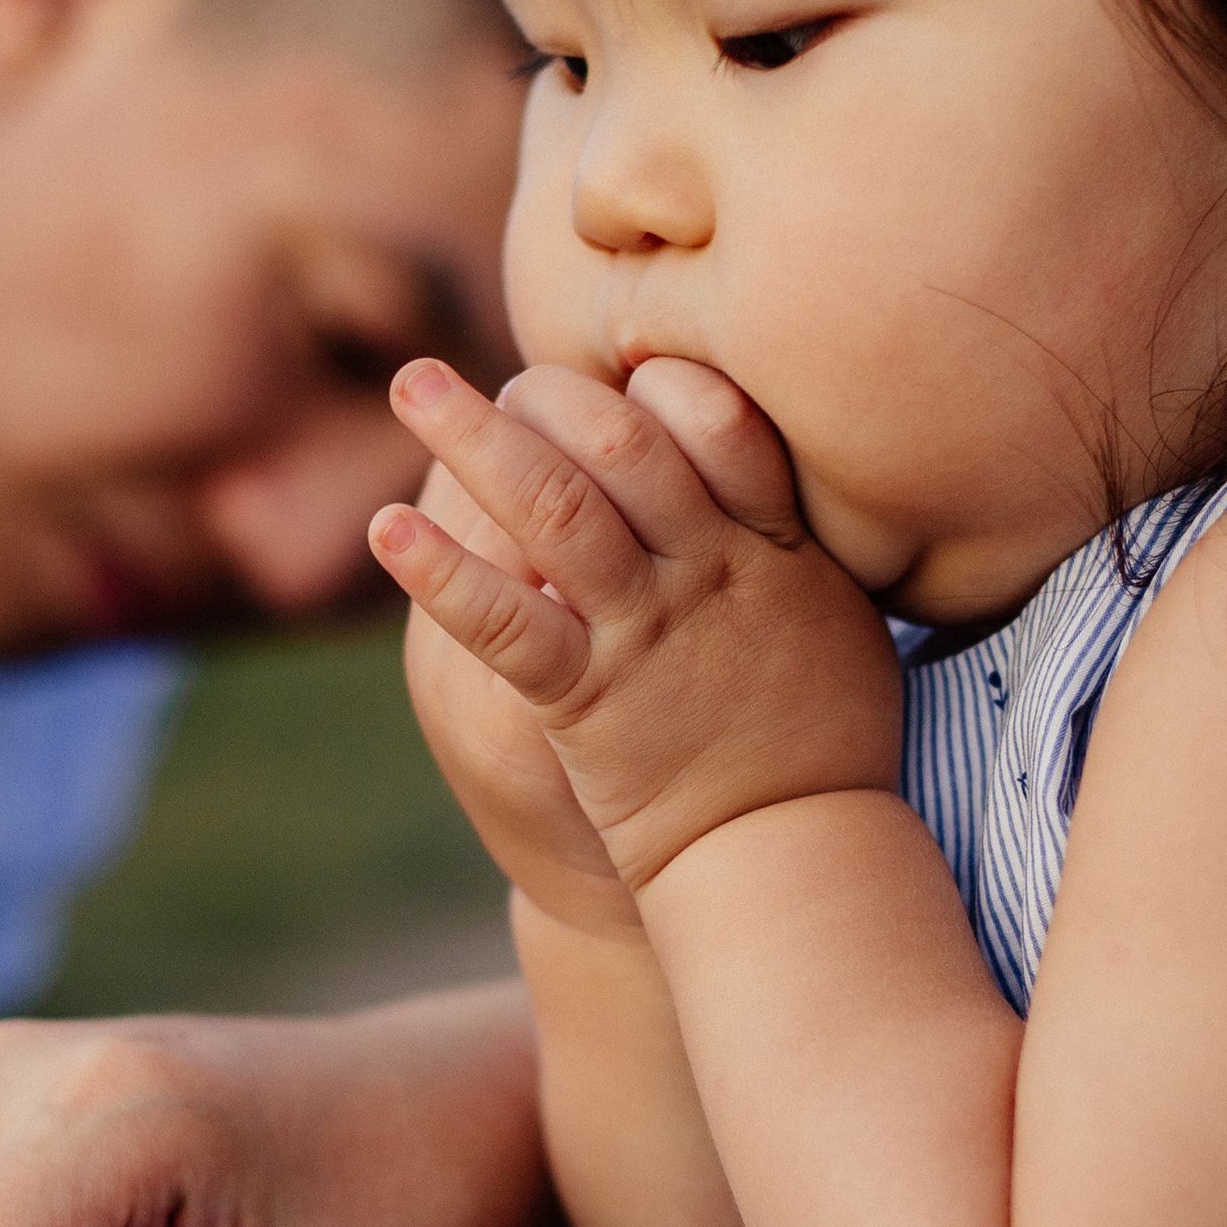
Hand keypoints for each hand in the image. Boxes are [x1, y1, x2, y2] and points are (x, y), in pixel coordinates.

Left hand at [371, 359, 904, 893]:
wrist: (790, 855)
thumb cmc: (824, 743)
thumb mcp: (838, 622)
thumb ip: (797, 547)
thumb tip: (774, 472)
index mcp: (772, 546)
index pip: (713, 414)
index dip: (652, 380)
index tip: (613, 372)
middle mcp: (706, 571)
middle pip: (621, 442)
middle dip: (551, 394)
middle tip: (505, 380)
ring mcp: (641, 632)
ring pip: (554, 508)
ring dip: (472, 439)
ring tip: (415, 386)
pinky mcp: (585, 699)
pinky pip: (505, 624)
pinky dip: (442, 575)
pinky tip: (388, 535)